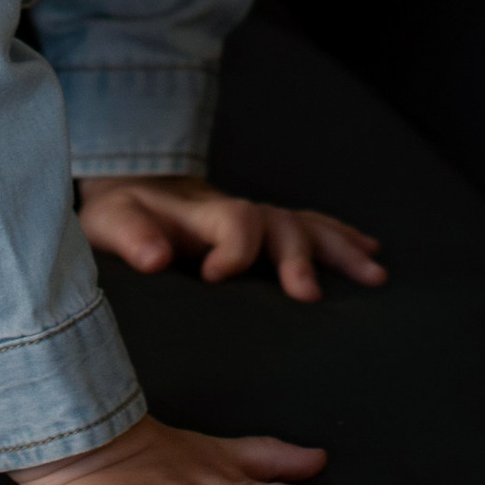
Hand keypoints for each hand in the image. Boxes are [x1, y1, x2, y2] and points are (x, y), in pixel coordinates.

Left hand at [78, 175, 385, 300]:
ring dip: (339, 249)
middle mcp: (235, 213)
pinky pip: (309, 227)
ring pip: (304, 226)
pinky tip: (370, 251)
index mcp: (200, 213)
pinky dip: (340, 237)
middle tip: (308, 294)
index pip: (232, 219)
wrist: (130, 191)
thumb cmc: (121, 216)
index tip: (217, 277)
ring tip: (374, 275)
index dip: (233, 247)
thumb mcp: (110, 224)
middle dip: (297, 257)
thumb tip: (156, 258)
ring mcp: (254, 220)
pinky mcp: (264, 230)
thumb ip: (131, 237)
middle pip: (279, 224)